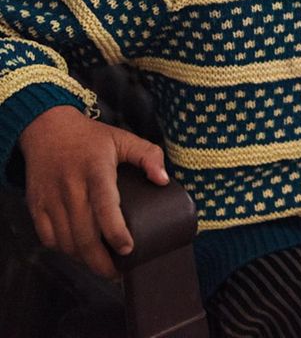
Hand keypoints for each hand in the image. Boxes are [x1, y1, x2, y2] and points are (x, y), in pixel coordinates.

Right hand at [19, 105, 168, 277]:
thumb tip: (163, 180)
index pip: (105, 206)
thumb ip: (148, 155)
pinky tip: (79, 252)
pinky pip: (48, 238)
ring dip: (84, 259)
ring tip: (102, 265)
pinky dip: (64, 250)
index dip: (116, 232)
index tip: (128, 249)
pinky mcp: (35, 206)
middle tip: (118, 272)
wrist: (47, 129)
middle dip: (101, 260)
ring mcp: (50, 198)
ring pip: (65, 241)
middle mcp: (71, 186)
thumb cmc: (91, 138)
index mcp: (95, 169)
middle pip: (84, 234)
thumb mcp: (123, 138)